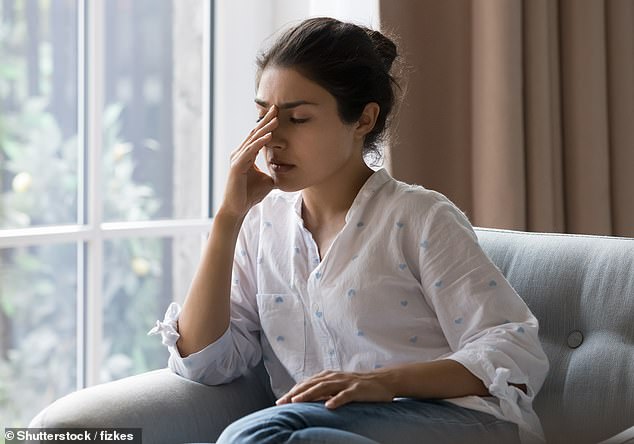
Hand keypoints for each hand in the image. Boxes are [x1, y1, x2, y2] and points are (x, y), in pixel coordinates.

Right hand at [218, 105, 278, 218]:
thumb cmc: (250, 195)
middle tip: (276, 107)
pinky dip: (260, 143)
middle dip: (266, 120)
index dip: (267, 125)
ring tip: (276, 119)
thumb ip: (274, 173)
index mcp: (246, 155)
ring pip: (253, 140)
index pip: (258, 136)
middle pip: (255, 133)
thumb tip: (288, 172)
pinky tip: (269, 136)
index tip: (278, 113)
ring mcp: (237, 159)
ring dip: (265, 129)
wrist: (238, 208)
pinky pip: (250, 151)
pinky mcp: (237, 166)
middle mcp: (240, 153)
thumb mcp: (268, 181)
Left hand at [276, 370, 394, 409]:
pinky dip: (336, 400)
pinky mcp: (357, 389)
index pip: (307, 383)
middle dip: (295, 393)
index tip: (280, 401)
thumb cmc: (358, 386)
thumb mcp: (338, 386)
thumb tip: (306, 400)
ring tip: (297, 402)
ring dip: (309, 394)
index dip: (293, 391)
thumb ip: (324, 391)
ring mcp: (346, 382)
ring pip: (324, 387)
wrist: (382, 381)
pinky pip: (345, 395)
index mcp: (328, 376)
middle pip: (311, 384)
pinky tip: (328, 406)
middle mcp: (334, 377)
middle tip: (282, 402)